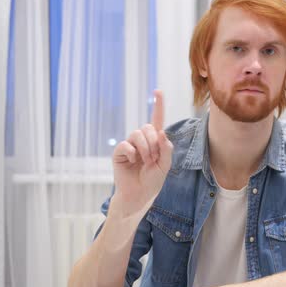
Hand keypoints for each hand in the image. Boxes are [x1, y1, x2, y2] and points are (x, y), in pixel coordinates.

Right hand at [110, 90, 172, 216]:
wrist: (139, 195)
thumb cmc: (152, 181)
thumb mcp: (165, 165)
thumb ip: (166, 149)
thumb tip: (161, 132)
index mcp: (155, 141)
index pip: (157, 120)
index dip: (158, 105)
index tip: (158, 91)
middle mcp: (142, 140)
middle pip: (148, 127)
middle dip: (153, 142)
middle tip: (153, 158)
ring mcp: (130, 145)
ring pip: (138, 133)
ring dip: (145, 148)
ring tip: (146, 161)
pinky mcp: (119, 152)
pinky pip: (125, 144)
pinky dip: (132, 152)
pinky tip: (133, 161)